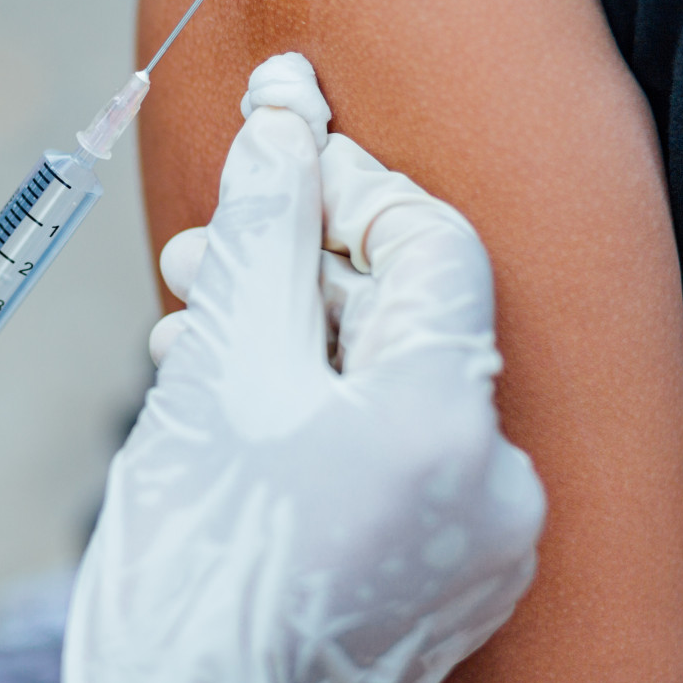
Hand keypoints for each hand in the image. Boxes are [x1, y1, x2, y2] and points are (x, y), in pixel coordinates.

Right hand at [63, 54, 543, 682]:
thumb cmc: (191, 563)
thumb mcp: (213, 372)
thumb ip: (258, 232)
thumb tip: (281, 118)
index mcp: (442, 430)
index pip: (428, 246)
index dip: (345, 181)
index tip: (274, 143)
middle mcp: (492, 484)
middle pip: (407, 311)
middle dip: (297, 263)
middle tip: (202, 247)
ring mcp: (478, 534)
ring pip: (390, 376)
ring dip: (293, 331)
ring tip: (191, 326)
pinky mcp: (448, 564)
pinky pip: (392, 441)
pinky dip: (317, 400)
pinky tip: (233, 392)